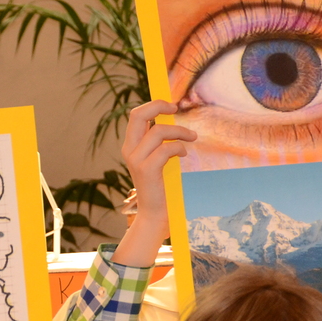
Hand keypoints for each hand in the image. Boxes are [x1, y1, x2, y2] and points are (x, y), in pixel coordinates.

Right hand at [111, 101, 195, 265]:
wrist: (156, 214)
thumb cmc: (162, 187)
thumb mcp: (158, 161)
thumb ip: (160, 143)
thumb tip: (174, 123)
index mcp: (131, 146)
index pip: (136, 115)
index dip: (153, 105)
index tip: (171, 106)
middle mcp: (130, 150)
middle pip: (137, 115)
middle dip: (158, 106)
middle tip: (176, 107)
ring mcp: (136, 160)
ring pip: (157, 131)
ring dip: (179, 131)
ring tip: (192, 137)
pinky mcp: (146, 170)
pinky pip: (166, 149)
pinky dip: (179, 148)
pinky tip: (184, 154)